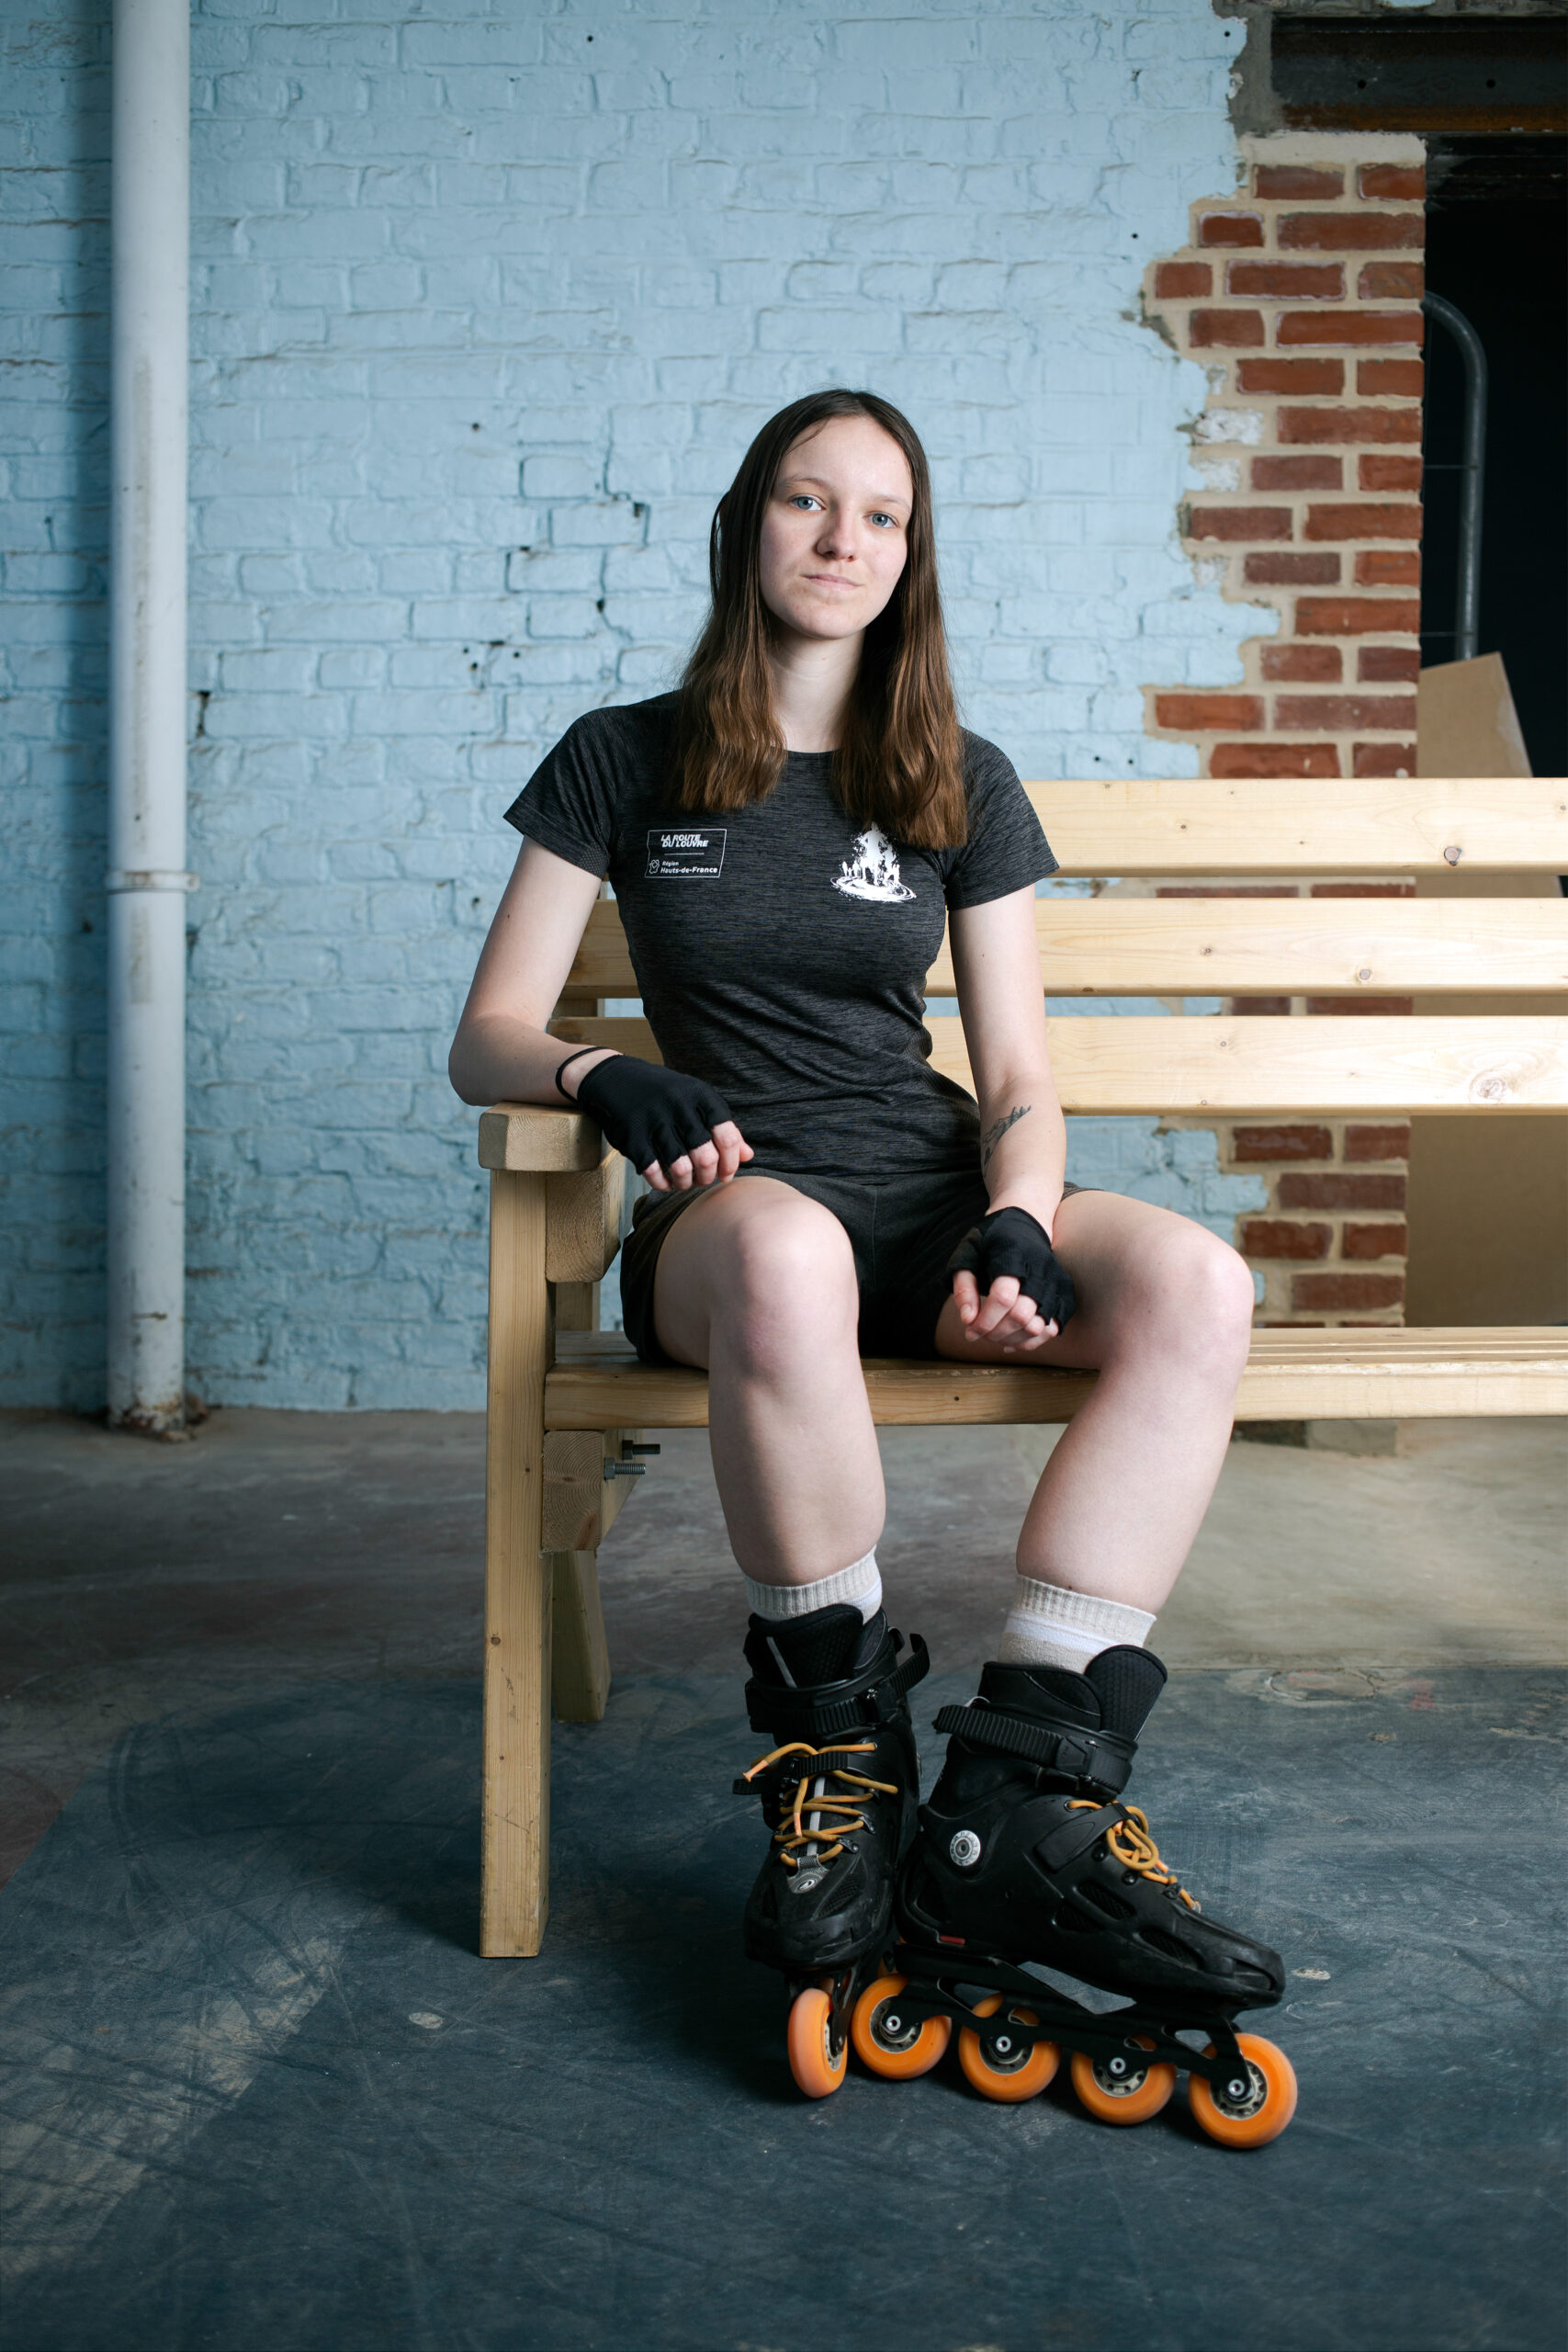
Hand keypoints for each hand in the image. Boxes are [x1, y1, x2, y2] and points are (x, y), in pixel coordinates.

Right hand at [569, 1053, 752, 1190]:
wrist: (614, 1079)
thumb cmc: (663, 1095)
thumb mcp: (695, 1101)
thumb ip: (721, 1127)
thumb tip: (748, 1155)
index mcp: (700, 1096)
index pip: (727, 1136)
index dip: (730, 1163)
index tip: (726, 1175)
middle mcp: (678, 1106)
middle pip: (705, 1157)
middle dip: (707, 1177)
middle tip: (703, 1180)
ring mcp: (653, 1120)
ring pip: (680, 1167)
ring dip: (685, 1183)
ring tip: (685, 1182)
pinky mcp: (631, 1135)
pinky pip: (653, 1170)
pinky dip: (662, 1183)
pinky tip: (664, 1182)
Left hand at [946, 1205, 1075, 1352]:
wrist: (1026, 1221)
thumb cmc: (991, 1241)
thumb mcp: (967, 1254)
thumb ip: (964, 1286)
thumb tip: (968, 1319)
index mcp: (1014, 1255)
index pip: (1003, 1297)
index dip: (985, 1321)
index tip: (970, 1331)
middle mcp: (1040, 1270)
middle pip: (1022, 1316)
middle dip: (996, 1333)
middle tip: (979, 1333)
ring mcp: (1056, 1283)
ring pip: (1039, 1327)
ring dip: (1012, 1339)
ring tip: (993, 1336)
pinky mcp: (1064, 1294)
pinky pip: (1052, 1329)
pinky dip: (1030, 1342)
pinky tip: (1010, 1341)